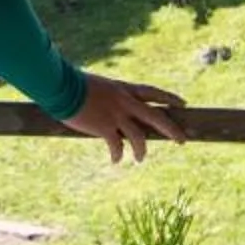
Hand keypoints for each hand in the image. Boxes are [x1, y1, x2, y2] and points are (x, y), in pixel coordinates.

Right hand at [66, 71, 189, 165]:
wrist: (61, 85)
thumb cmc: (73, 83)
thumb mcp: (99, 86)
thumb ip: (110, 96)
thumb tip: (112, 106)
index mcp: (124, 88)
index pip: (153, 92)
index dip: (169, 97)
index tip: (182, 104)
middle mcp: (125, 101)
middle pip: (156, 116)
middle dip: (171, 130)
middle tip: (182, 141)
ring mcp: (116, 114)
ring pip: (139, 137)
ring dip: (142, 150)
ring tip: (140, 159)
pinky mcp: (104, 127)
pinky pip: (116, 146)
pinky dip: (117, 155)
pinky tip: (115, 160)